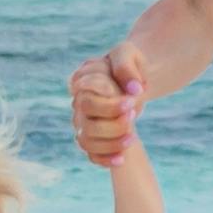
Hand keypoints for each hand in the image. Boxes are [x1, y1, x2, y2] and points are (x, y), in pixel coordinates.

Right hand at [68, 48, 142, 166]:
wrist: (134, 80)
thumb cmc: (128, 64)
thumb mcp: (128, 54)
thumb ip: (126, 66)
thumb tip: (133, 89)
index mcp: (81, 81)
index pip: (85, 96)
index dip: (108, 102)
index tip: (132, 99)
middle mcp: (78, 103)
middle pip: (86, 120)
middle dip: (112, 122)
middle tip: (134, 114)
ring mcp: (83, 122)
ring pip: (86, 140)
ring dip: (110, 142)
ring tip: (133, 137)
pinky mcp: (92, 137)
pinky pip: (91, 154)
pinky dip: (105, 159)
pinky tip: (122, 158)